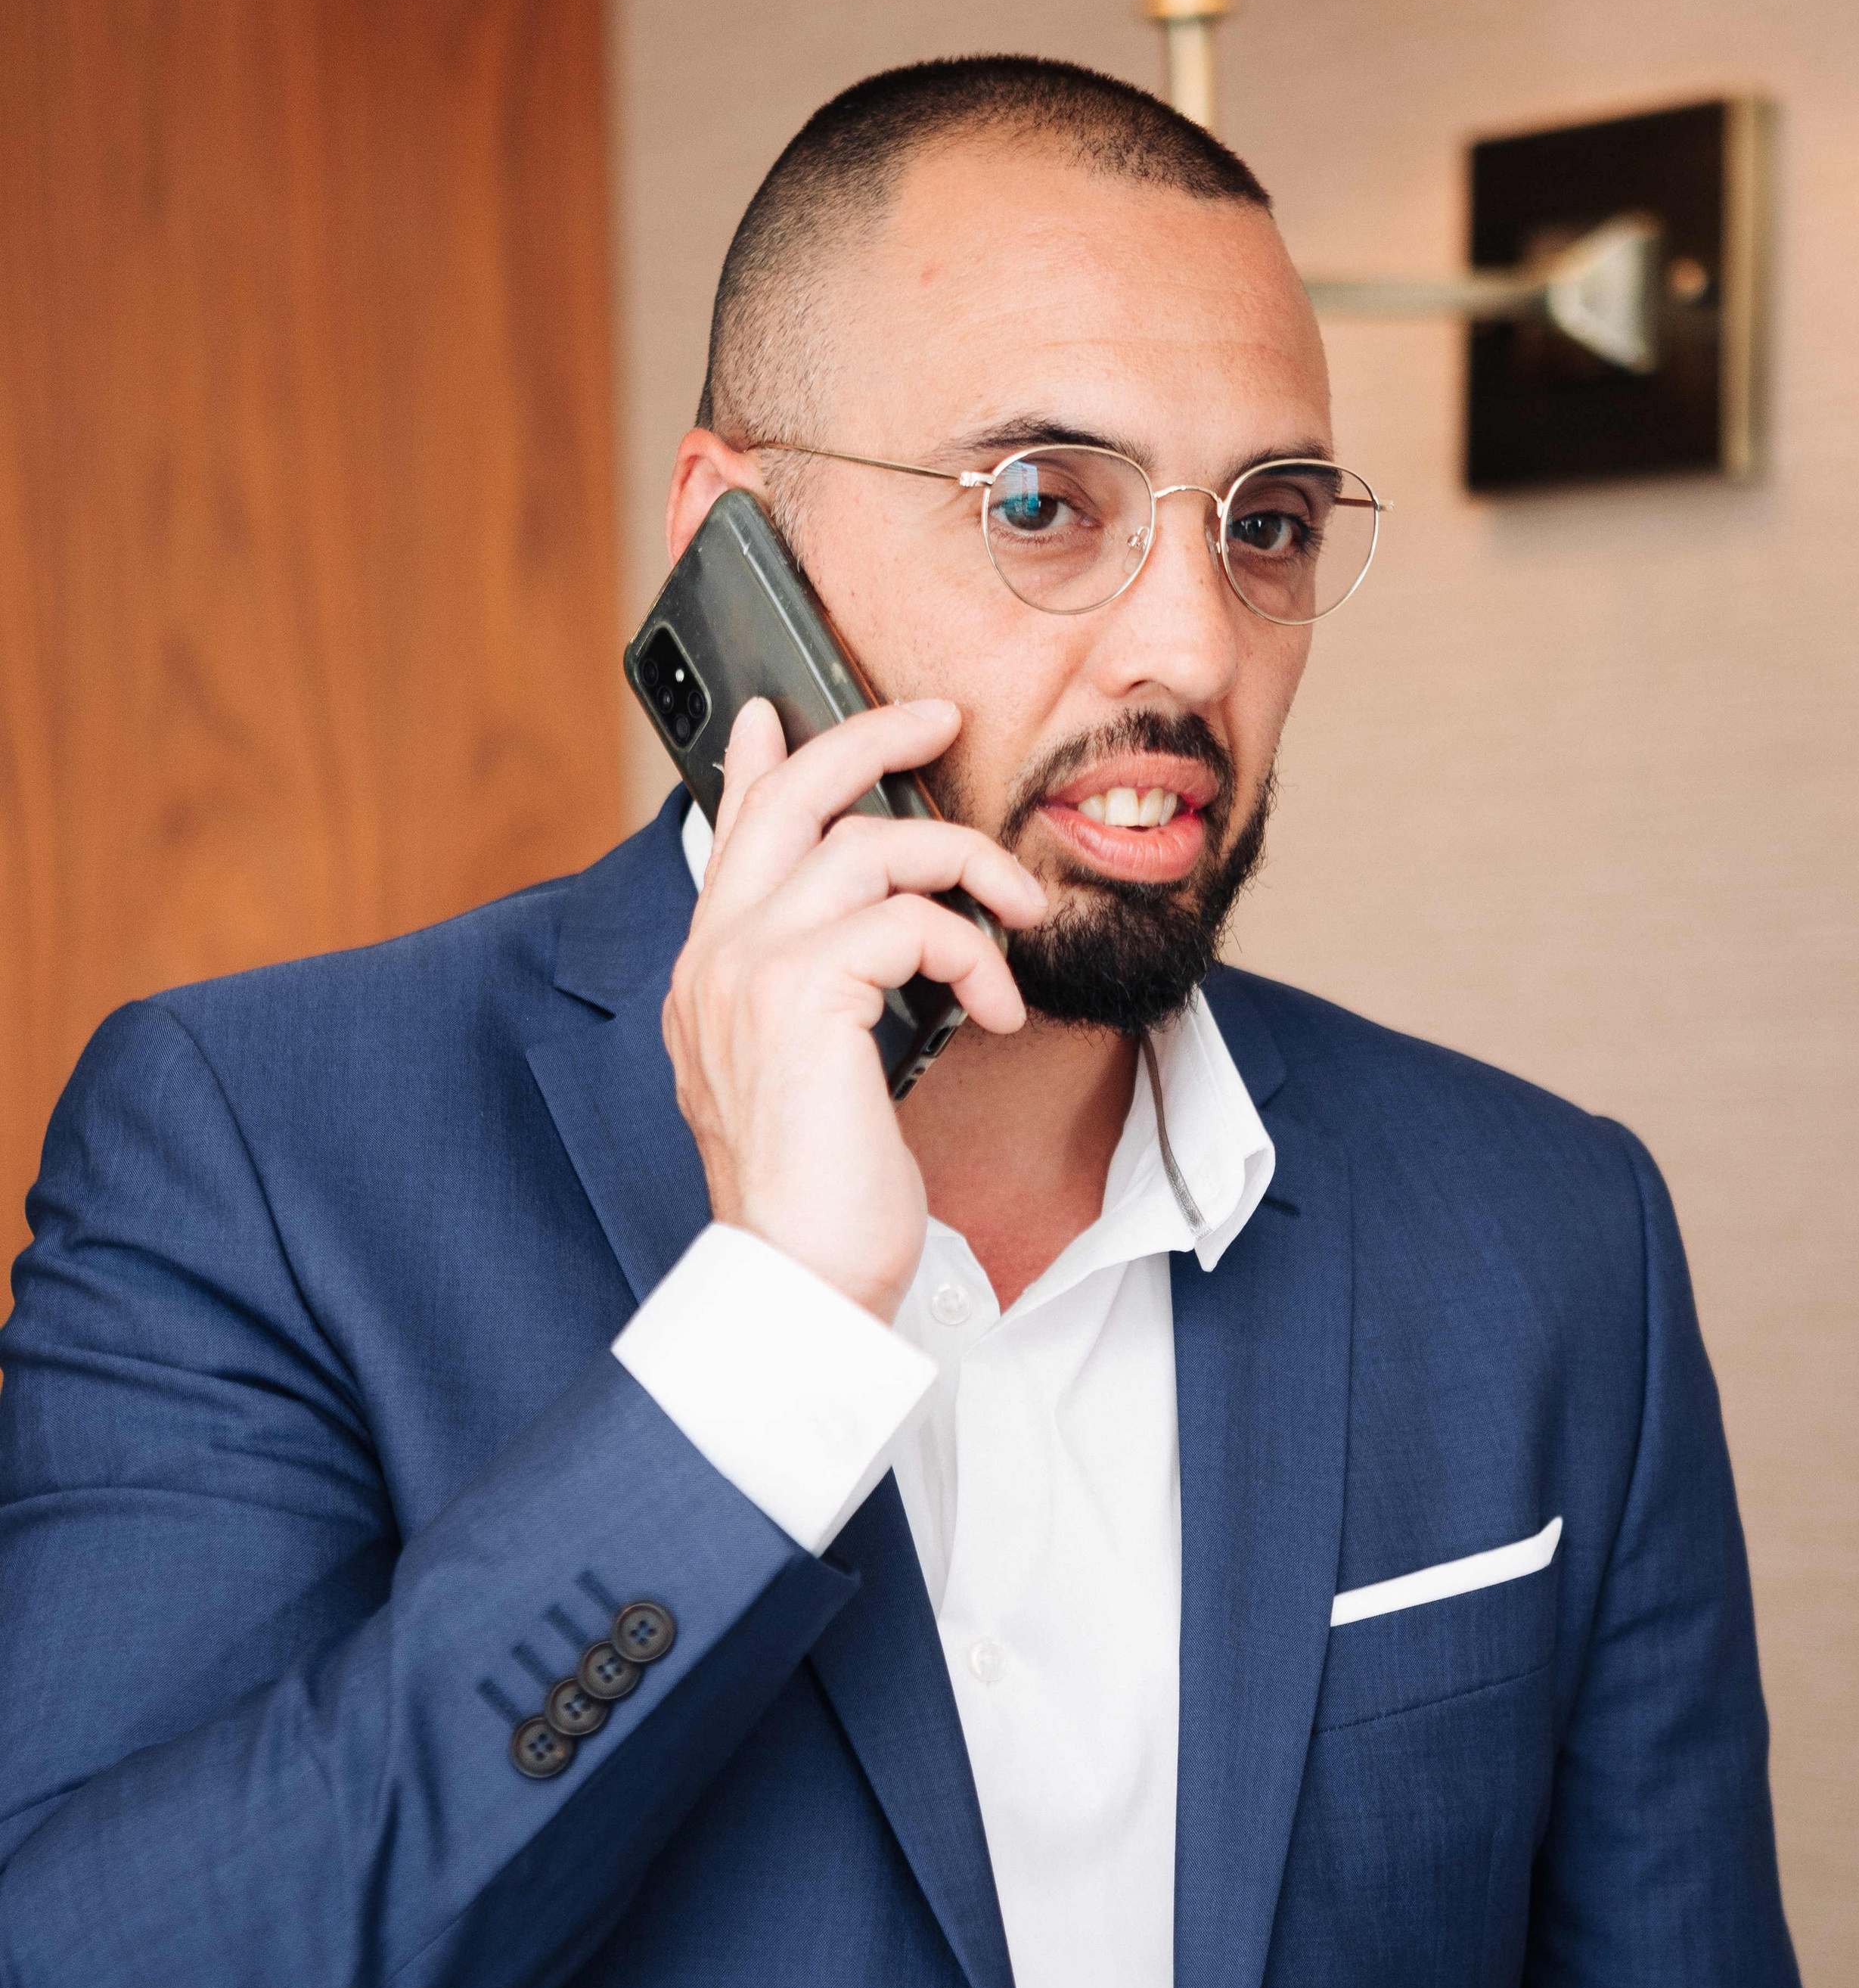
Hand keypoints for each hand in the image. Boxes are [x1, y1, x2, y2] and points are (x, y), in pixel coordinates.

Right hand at [663, 697, 1044, 1321]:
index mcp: (711, 975)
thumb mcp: (814, 1073)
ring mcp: (749, 972)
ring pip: (870, 846)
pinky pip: (912, 920)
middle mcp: (716, 960)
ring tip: (1018, 915)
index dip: (758, 763)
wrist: (802, 1274)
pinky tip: (996, 1006)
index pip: (731, 836)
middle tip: (937, 717)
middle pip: (790, 796)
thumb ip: (823, 987)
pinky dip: (974, 951)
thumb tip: (863, 934)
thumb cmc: (822, 1192)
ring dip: (967, 866)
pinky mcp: (805, 995)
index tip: (778, 714)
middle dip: (869, 737)